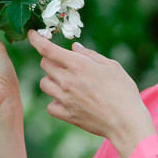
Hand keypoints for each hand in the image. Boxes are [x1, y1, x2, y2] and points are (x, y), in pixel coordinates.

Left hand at [28, 30, 155, 157]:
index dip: (36, 39)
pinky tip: (67, 101)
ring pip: (44, 84)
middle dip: (51, 60)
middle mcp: (68, 81)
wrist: (126, 122)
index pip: (48, 49)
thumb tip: (74, 48)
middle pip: (44, 64)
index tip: (31, 34)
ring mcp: (65, 99)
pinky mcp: (67, 115)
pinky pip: (50, 106)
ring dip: (51, 80)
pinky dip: (55, 102)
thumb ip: (90, 55)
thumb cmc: (123, 92)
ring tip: (66, 83)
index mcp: (79, 65)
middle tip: (64, 63)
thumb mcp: (112, 66)